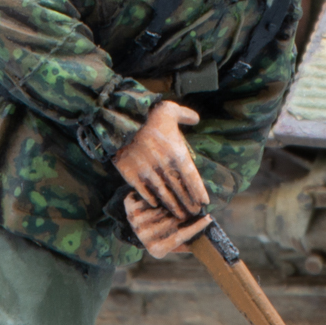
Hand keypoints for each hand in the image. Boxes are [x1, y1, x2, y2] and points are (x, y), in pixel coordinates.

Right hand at [112, 101, 209, 219]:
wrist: (121, 121)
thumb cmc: (148, 115)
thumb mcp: (170, 110)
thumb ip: (185, 115)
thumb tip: (195, 118)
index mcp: (177, 154)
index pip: (192, 179)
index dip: (199, 192)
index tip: (204, 202)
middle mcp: (165, 167)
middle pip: (180, 191)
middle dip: (188, 203)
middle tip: (193, 212)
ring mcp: (148, 173)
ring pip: (163, 195)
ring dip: (172, 206)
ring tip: (179, 215)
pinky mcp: (133, 176)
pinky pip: (145, 192)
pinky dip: (151, 199)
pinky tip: (156, 204)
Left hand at [124, 192, 211, 259]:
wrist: (136, 223)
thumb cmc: (162, 233)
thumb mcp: (174, 242)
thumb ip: (188, 243)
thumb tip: (208, 244)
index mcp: (157, 250)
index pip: (181, 237)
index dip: (197, 227)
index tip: (209, 218)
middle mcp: (145, 237)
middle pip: (172, 221)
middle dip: (188, 210)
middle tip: (200, 203)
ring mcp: (135, 222)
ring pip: (163, 207)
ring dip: (176, 198)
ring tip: (186, 192)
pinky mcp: (130, 207)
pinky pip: (150, 197)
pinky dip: (160, 192)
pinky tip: (169, 187)